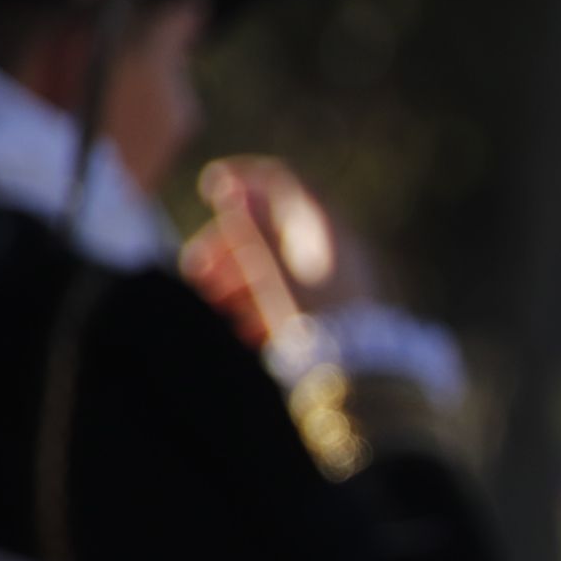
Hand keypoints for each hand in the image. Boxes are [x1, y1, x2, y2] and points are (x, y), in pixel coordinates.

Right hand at [183, 156, 379, 349]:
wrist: (366, 381)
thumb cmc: (320, 326)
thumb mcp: (277, 279)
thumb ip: (253, 235)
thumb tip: (229, 189)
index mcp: (325, 228)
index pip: (283, 182)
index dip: (245, 179)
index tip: (209, 187)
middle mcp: (334, 247)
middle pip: (274, 229)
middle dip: (230, 246)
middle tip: (194, 270)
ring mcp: (336, 278)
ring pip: (279, 266)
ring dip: (239, 281)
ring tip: (210, 306)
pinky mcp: (335, 311)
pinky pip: (293, 297)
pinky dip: (263, 306)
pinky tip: (242, 332)